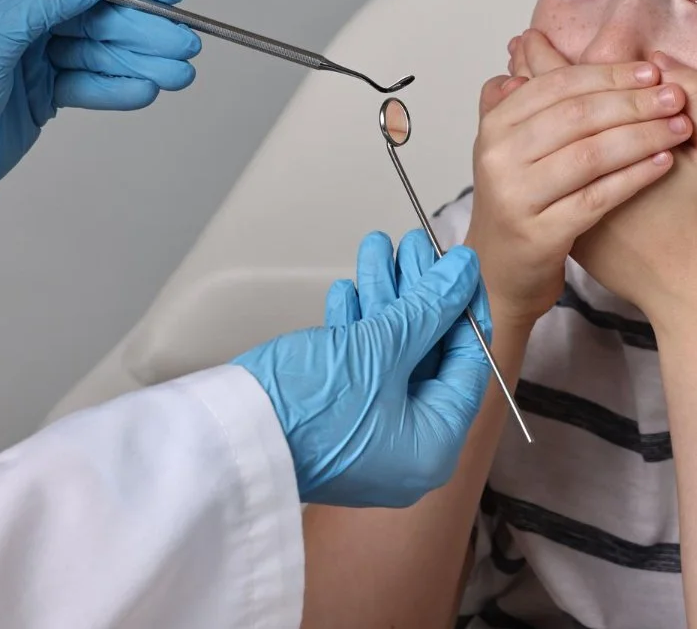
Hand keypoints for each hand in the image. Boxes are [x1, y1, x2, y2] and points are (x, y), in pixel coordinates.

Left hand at [0, 0, 201, 260]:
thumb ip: (47, 1)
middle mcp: (14, 15)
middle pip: (95, 13)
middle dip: (143, 29)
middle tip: (184, 44)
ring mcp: (29, 56)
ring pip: (98, 51)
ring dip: (140, 61)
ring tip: (178, 74)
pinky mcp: (40, 94)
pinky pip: (89, 84)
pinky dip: (118, 89)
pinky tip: (146, 91)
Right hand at [233, 230, 492, 507]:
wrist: (228, 439)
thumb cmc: (306, 412)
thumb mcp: (382, 348)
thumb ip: (429, 308)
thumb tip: (462, 276)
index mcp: (433, 446)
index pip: (468, 365)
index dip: (465, 308)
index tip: (462, 268)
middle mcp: (405, 448)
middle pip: (427, 354)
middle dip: (417, 294)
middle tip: (415, 248)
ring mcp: (367, 435)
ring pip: (390, 354)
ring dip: (384, 298)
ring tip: (379, 249)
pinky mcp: (334, 420)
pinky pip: (359, 367)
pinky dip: (357, 327)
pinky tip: (350, 291)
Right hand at [465, 33, 693, 326]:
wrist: (497, 272)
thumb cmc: (518, 202)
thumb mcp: (510, 144)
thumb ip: (524, 98)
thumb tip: (532, 43)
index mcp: (496, 125)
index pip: (558, 85)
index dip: (608, 75)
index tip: (652, 71)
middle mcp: (499, 157)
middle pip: (577, 116)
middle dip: (633, 102)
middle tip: (675, 95)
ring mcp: (516, 196)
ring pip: (590, 154)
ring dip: (642, 135)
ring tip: (680, 126)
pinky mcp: (539, 234)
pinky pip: (597, 197)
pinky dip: (634, 177)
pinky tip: (665, 163)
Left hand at [510, 31, 696, 325]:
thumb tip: (659, 61)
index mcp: (616, 153)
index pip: (572, 94)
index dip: (555, 61)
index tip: (535, 35)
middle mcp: (576, 183)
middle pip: (544, 116)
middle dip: (531, 79)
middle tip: (521, 43)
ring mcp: (567, 210)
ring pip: (538, 148)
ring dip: (532, 111)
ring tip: (519, 73)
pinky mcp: (571, 229)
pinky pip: (547, 178)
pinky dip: (542, 149)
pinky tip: (543, 128)